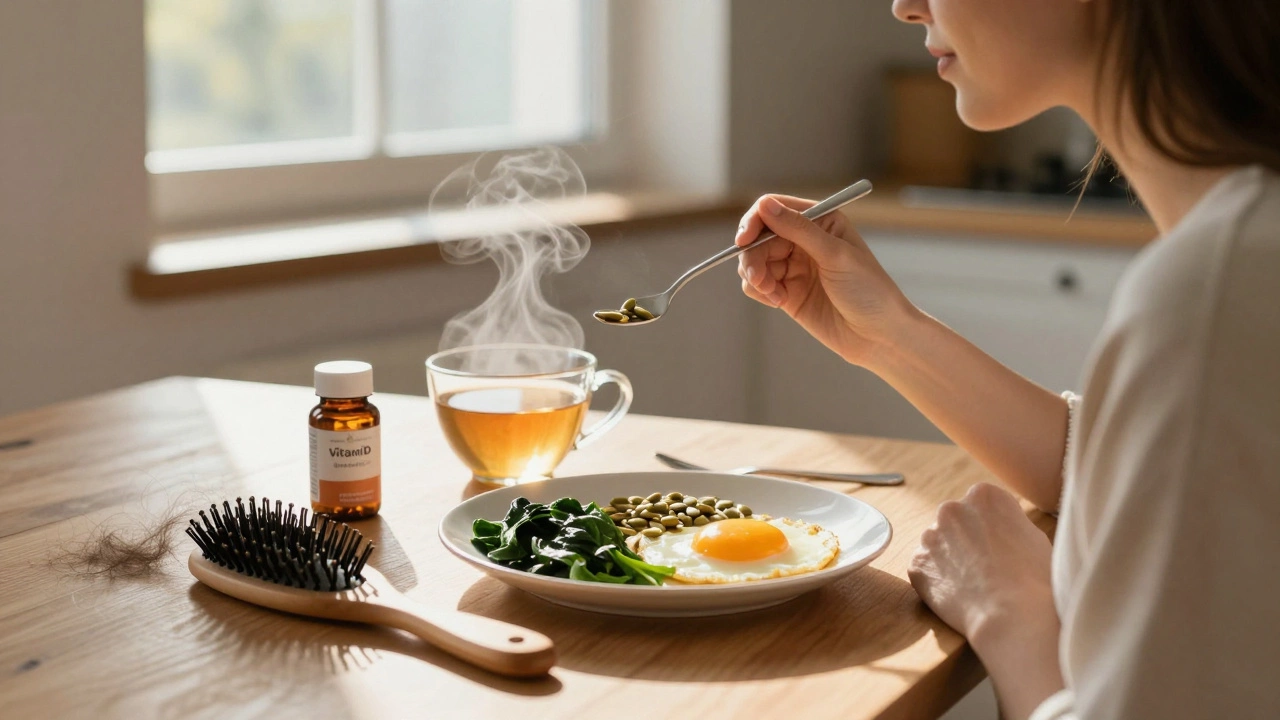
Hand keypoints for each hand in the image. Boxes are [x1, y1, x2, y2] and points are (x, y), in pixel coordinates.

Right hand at [735, 194, 914, 366]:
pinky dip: (760, 291)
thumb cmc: (868, 290)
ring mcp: (793, 266)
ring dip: (756, 277)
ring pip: (753, 261)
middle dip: (753, 257)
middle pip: (758, 237)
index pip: (774, 208)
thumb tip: (765, 206)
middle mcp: (803, 239)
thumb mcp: (835, 255)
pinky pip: (756, 284)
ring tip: (774, 294)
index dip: (754, 221)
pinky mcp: (786, 291)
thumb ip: (799, 229)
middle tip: (759, 279)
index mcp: (820, 220)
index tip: (743, 241)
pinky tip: (779, 302)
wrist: (878, 336)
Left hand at [908, 483, 1055, 645]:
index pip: (981, 505)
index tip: (999, 547)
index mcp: (984, 496)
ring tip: (973, 584)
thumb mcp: (1034, 535)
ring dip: (949, 559)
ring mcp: (930, 536)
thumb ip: (1008, 521)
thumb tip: (999, 525)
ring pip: (938, 545)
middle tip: (985, 568)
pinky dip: (937, 581)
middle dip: (965, 540)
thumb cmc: (1034, 578)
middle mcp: (952, 508)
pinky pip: (926, 569)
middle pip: (956, 522)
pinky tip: (958, 595)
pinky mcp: (917, 563)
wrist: (1012, 614)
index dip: (991, 529)